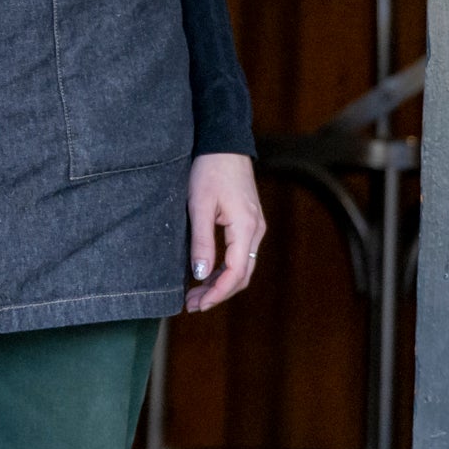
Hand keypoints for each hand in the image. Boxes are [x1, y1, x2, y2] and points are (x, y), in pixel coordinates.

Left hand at [186, 154, 266, 311]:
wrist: (224, 144)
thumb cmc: (210, 170)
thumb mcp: (199, 205)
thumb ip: (202, 242)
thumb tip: (200, 275)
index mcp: (245, 227)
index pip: (235, 273)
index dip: (217, 293)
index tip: (197, 304)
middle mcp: (256, 230)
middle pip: (242, 274)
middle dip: (218, 293)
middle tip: (192, 304)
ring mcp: (255, 226)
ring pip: (242, 266)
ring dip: (221, 282)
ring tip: (196, 293)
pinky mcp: (248, 222)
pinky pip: (241, 253)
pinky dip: (225, 269)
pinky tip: (207, 274)